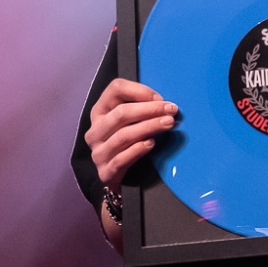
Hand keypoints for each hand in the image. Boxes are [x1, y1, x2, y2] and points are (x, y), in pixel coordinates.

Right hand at [85, 78, 177, 194]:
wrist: (120, 177)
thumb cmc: (128, 144)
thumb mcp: (131, 122)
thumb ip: (141, 108)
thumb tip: (162, 102)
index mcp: (100, 111)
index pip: (115, 89)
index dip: (139, 90)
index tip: (160, 98)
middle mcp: (95, 130)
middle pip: (121, 113)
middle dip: (150, 110)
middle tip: (171, 110)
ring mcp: (98, 152)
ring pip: (123, 135)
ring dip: (149, 127)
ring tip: (168, 124)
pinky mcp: (105, 172)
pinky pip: (121, 159)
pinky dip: (137, 150)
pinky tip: (151, 144)